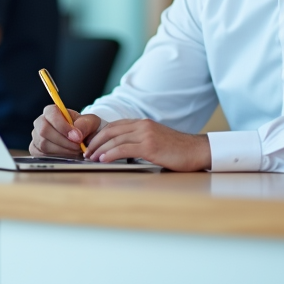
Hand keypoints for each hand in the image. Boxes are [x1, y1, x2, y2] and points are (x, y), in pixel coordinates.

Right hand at [29, 105, 101, 156]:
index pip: (51, 114)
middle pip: (44, 131)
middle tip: (77, 146)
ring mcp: (37, 136)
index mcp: (52, 111)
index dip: (62, 125)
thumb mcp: (90, 122)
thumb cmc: (84, 127)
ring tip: (75, 151)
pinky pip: (42, 155)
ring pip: (44, 145)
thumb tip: (75, 135)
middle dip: (63, 141)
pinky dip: (56, 157)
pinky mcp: (36, 149)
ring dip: (62, 150)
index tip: (76, 136)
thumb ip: (84, 125)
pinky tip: (67, 155)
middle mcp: (40, 122)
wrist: (83, 139)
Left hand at [85, 119, 210, 171]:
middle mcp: (143, 126)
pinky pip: (124, 148)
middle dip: (95, 142)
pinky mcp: (150, 146)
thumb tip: (121, 151)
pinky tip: (103, 160)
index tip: (91, 145)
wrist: (197, 151)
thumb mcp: (156, 140)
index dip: (100, 135)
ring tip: (91, 158)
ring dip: (99, 149)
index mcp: (143, 123)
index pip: (114, 125)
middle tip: (86, 152)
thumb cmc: (177, 150)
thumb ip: (140, 141)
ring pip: (115, 139)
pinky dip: (110, 154)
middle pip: (111, 130)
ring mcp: (146, 135)